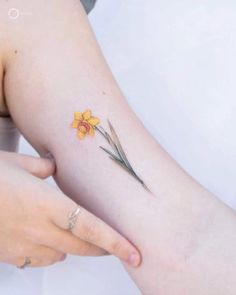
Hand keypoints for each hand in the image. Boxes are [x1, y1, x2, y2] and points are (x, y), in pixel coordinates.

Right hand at [0, 151, 140, 266]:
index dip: (115, 243)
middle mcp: (39, 230)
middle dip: (103, 248)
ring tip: (70, 231)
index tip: (135, 254)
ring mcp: (24, 246)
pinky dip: (48, 250)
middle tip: (115, 245)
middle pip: (82, 247)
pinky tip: (41, 236)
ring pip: (61, 254)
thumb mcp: (18, 163)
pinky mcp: (10, 256)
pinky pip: (39, 260)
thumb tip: (53, 168)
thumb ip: (43, 168)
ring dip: (72, 245)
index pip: (91, 228)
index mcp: (47, 204)